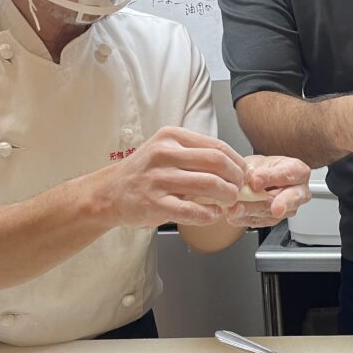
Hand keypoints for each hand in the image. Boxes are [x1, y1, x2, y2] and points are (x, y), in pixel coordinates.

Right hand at [104, 126, 245, 227]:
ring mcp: (158, 179)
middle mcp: (164, 154)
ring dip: (227, 195)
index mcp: (171, 138)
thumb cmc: (142, 172)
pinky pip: (190, 209)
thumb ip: (194, 155)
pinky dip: (208, 214)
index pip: (216, 146)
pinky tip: (212, 215)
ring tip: (228, 201)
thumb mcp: (166, 151)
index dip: (237, 161)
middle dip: (236, 178)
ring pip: (208, 184)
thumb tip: (232, 166)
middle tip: (239, 188)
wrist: (109, 192)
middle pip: (216, 162)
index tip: (243, 172)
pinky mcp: (153, 203)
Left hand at [223, 154, 311, 227]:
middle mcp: (297, 191)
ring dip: (252, 211)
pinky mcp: (274, 220)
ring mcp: (288, 208)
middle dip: (277, 204)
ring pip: (272, 213)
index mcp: (297, 171)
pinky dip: (245, 218)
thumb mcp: (258, 162)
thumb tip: (251, 180)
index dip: (271, 178)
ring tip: (236, 209)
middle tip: (270, 207)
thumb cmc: (263, 169)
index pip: (288, 174)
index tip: (255, 181)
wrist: (257, 181)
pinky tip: (234, 214)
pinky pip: (260, 222)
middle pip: (290, 199)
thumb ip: (256, 170)